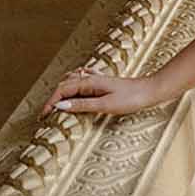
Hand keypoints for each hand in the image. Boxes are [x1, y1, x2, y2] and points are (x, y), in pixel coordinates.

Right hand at [44, 68, 164, 118]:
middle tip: (45, 115)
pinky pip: (82, 83)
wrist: (151, 91)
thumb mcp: (105, 105)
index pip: (61, 90)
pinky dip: (73, 88)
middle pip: (64, 86)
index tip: (43, 117)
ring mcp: (97, 80)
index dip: (49, 103)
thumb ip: (82, 105)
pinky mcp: (103, 84)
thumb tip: (60, 105)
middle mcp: (90, 79)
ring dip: (61, 92)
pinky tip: (74, 92)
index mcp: (88, 82)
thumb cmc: (131, 98)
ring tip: (54, 106)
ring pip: (72, 83)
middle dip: (52, 99)